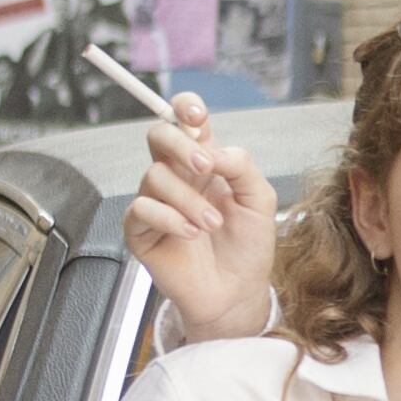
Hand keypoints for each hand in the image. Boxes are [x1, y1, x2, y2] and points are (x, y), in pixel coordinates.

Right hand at [127, 101, 280, 338]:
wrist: (238, 291)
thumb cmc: (248, 246)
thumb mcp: (259, 199)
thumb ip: (240, 165)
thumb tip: (214, 150)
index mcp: (204, 162)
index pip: (184, 121)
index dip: (184, 108)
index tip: (197, 117)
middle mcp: (177, 177)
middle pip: (158, 135)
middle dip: (179, 144)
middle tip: (206, 167)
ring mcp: (156, 202)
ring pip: (155, 176)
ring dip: (189, 199)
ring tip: (212, 224)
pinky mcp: (141, 230)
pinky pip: (141, 209)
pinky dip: (170, 219)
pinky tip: (191, 234)